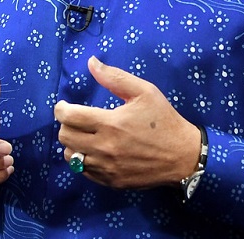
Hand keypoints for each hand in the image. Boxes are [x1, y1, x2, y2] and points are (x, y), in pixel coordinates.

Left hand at [54, 56, 201, 188]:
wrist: (181, 156)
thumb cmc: (163, 120)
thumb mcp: (145, 91)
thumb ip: (115, 77)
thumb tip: (91, 62)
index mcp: (110, 123)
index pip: (69, 117)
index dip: (61, 109)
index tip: (64, 106)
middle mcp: (104, 148)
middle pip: (64, 137)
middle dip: (66, 125)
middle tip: (77, 119)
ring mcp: (106, 167)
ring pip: (70, 156)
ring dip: (73, 143)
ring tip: (85, 135)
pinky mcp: (110, 181)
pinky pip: (83, 171)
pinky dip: (83, 159)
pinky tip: (95, 150)